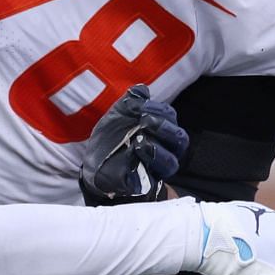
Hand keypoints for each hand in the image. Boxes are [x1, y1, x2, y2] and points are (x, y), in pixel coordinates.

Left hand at [80, 84, 186, 204]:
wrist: (94, 162)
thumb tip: (141, 89)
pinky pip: (154, 179)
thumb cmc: (111, 136)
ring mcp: (158, 168)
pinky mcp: (148, 184)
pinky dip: (145, 168)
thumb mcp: (117, 116)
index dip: (159, 110)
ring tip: (140, 142)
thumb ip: (129, 103)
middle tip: (146, 122)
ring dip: (157, 151)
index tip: (141, 108)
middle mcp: (166, 149)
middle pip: (179, 139)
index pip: (171, 117)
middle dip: (165, 129)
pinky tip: (134, 157)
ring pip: (171, 162)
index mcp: (162, 130)